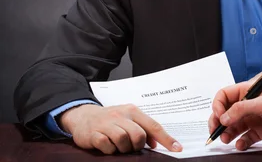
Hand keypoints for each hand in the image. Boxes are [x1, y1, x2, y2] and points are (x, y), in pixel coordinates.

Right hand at [59, 103, 181, 153]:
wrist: (83, 115)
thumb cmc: (111, 118)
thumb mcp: (128, 119)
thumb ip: (143, 128)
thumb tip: (155, 144)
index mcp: (133, 111)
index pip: (153, 126)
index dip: (166, 139)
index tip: (177, 148)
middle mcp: (121, 115)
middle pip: (138, 135)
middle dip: (137, 145)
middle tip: (131, 146)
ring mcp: (106, 124)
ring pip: (123, 140)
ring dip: (123, 148)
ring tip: (119, 146)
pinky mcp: (94, 133)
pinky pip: (107, 145)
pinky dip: (110, 150)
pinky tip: (108, 146)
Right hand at [208, 79, 261, 150]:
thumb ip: (242, 109)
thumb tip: (224, 117)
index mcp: (249, 91)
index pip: (226, 95)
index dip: (218, 105)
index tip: (218, 116)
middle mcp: (250, 104)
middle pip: (226, 112)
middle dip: (219, 122)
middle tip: (215, 132)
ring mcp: (254, 118)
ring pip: (233, 126)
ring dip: (227, 133)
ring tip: (227, 140)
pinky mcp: (260, 131)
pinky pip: (244, 138)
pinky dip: (240, 142)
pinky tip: (240, 145)